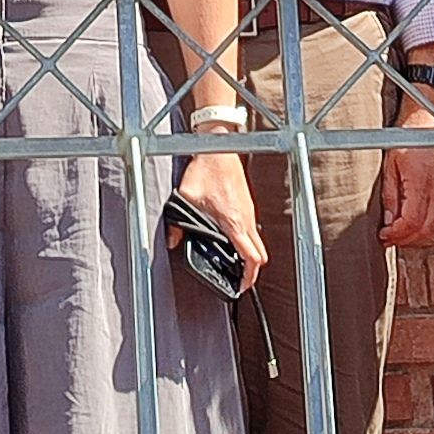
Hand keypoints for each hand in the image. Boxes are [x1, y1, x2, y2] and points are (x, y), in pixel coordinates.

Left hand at [175, 142, 265, 281]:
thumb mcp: (185, 197)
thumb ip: (177, 223)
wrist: (218, 147)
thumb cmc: (206, 169)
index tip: (241, 286)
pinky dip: (247, 240)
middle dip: (252, 271)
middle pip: (261, 255)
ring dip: (250, 255)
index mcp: (234, 222)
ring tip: (234, 262)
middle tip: (239, 279)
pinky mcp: (248, 205)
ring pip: (258, 242)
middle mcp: (246, 219)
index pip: (251, 257)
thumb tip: (172, 240)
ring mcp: (250, 211)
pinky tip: (231, 239)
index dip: (249, 277)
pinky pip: (252, 229)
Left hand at [379, 75, 433, 248]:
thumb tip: (388, 221)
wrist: (431, 116)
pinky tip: (416, 222)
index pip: (412, 221)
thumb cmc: (408, 134)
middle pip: (426, 229)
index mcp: (422, 180)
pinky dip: (430, 224)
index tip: (384, 236)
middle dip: (406, 239)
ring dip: (418, 234)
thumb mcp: (390, 163)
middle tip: (390, 238)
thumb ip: (390, 194)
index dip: (397, 234)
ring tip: (400, 231)